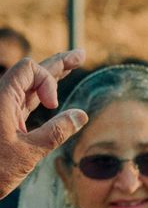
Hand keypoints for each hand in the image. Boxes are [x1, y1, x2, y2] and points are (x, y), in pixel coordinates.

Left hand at [1, 50, 87, 200]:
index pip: (29, 70)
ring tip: (73, 64)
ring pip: (31, 87)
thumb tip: (80, 115)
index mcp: (2, 100)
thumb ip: (56, 132)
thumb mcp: (28, 153)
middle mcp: (3, 101)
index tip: (53, 105)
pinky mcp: (6, 122)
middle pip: (31, 73)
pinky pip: (27, 102)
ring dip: (53, 77)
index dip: (47, 80)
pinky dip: (43, 95)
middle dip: (57, 64)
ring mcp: (4, 111)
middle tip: (81, 55)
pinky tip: (54, 95)